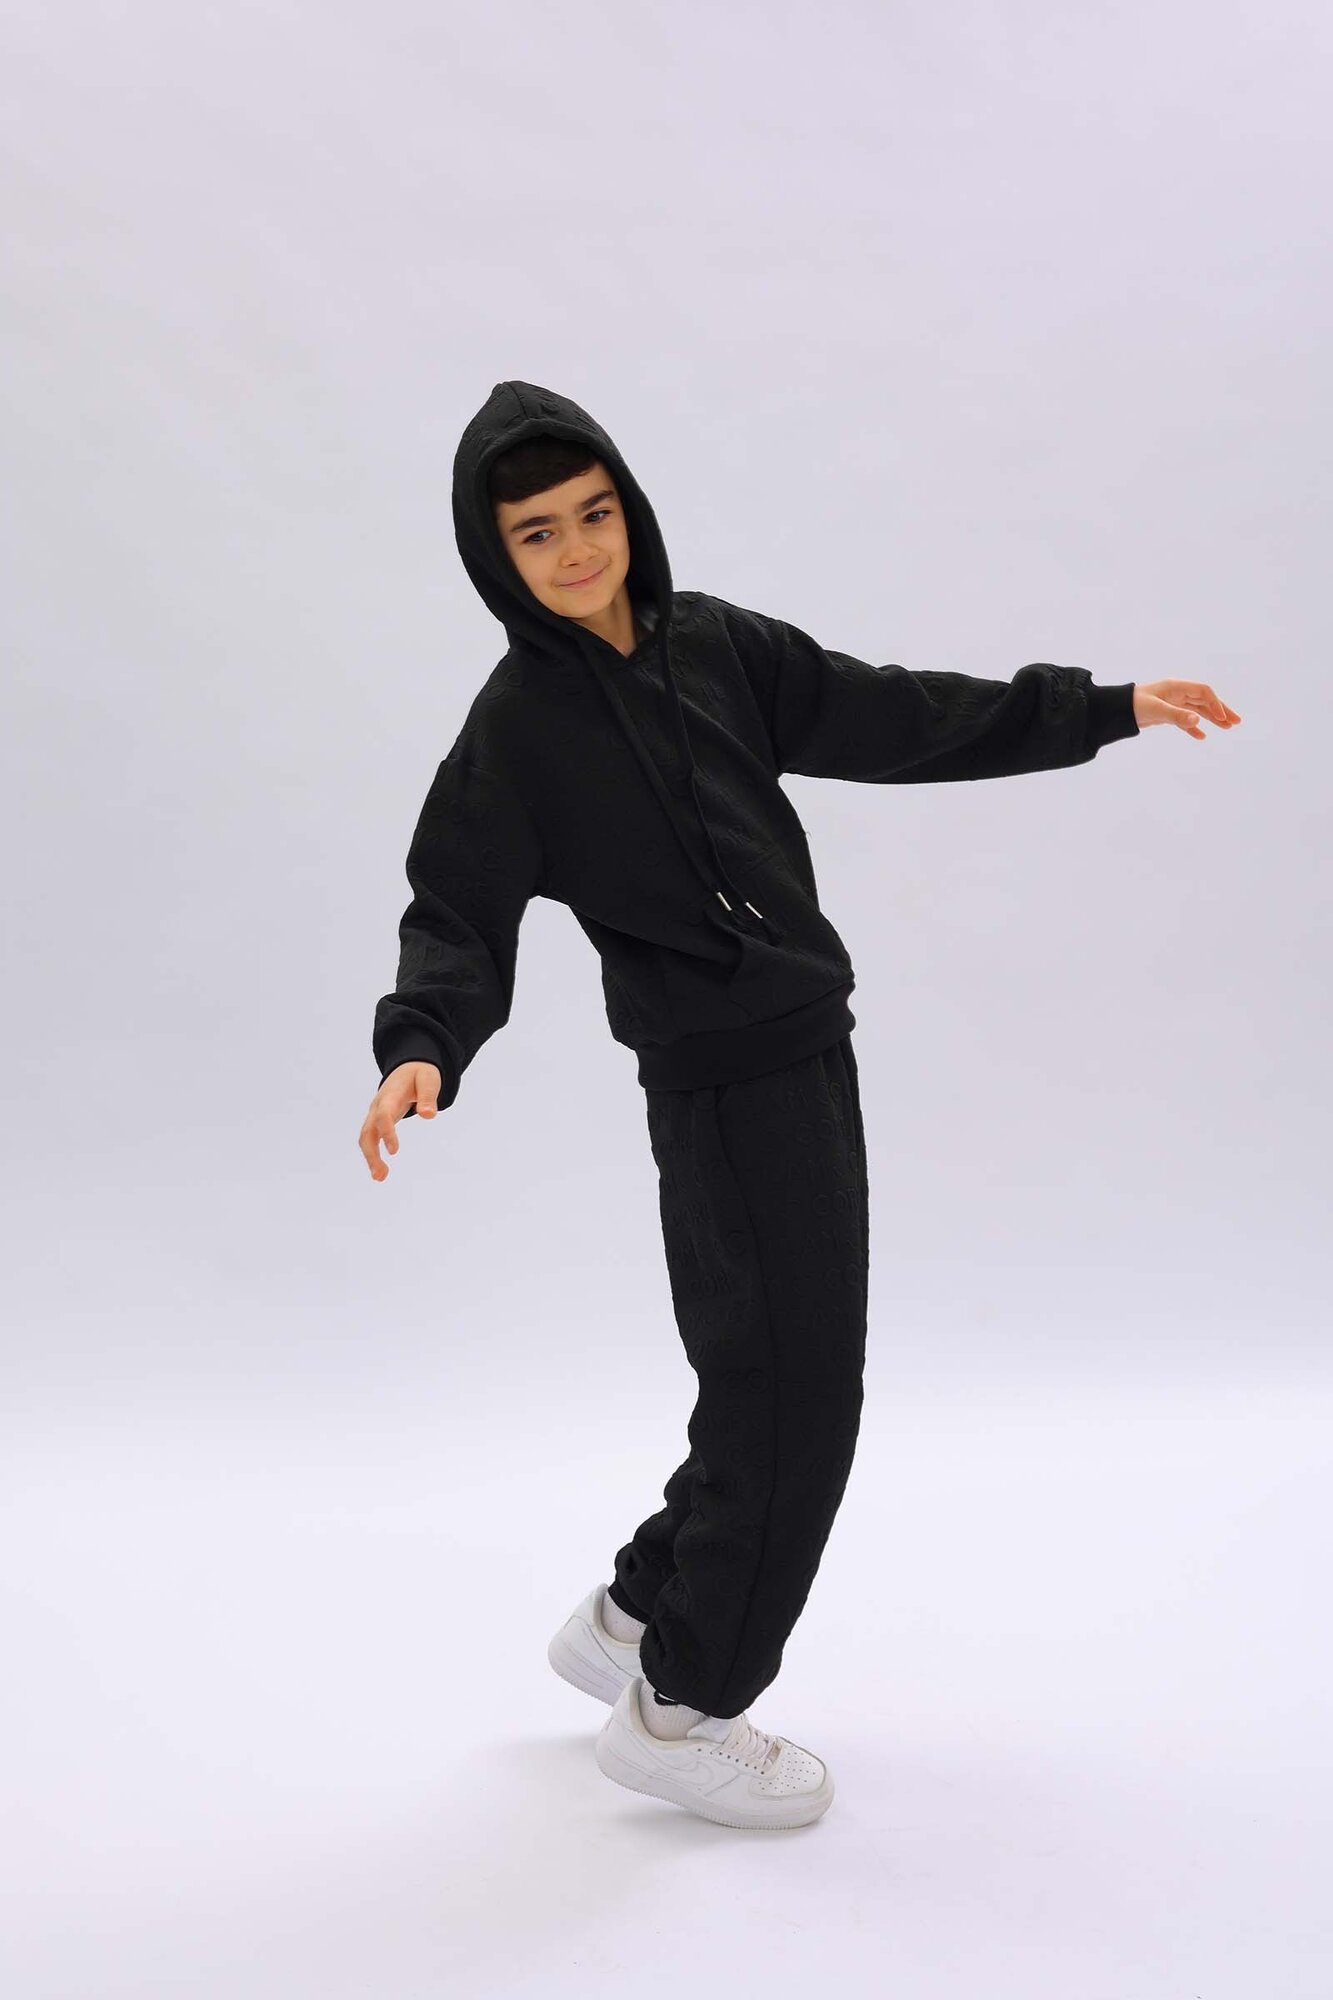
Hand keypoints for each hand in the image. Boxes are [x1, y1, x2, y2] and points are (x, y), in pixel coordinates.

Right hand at [359, 1062, 441, 1181]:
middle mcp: (377, 1106)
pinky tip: (380, 1171)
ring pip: (366, 1137)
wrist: (407, 1067)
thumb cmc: (419, 1074)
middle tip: (381, 1174)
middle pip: (367, 1130)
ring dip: (370, 1157)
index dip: (387, 1132)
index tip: (394, 1151)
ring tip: (380, 1177)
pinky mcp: (377, 1121)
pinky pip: (370, 1138)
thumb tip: (428, 1115)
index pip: (383, 1114)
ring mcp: (375, 1114)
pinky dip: (372, 1154)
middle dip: (371, 1153)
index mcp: (390, 1095)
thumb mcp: (428, 1079)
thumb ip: (428, 1096)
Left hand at [1132, 680, 1241, 738]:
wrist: (1116, 710)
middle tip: (1236, 722)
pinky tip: (1202, 736)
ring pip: (1197, 710)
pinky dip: (1194, 727)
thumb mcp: (1156, 710)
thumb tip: (1198, 720)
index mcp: (1177, 687)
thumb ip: (1177, 716)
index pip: (1203, 692)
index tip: (1222, 718)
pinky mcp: (1167, 714)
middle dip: (1221, 710)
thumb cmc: (1133, 705)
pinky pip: (1185, 720)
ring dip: (1212, 719)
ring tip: (1227, 728)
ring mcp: (1173, 703)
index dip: (1215, 704)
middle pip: (1205, 701)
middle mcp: (1177, 694)